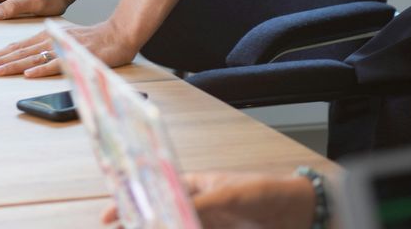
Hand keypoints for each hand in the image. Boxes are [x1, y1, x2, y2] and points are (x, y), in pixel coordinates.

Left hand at [0, 19, 139, 77]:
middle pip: (19, 52)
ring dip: (12, 65)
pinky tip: (28, 74)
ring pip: (32, 58)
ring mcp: (61, 48)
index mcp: (46, 36)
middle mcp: (49, 40)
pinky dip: (41, 68)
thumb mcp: (62, 40)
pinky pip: (55, 64)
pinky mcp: (74, 56)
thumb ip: (47, 48)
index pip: (18, 46)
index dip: (0, 54)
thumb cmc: (91, 40)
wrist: (116, 35)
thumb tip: (29, 61)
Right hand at [102, 171, 316, 228]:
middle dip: (139, 224)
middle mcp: (195, 206)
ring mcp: (206, 225)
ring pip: (173, 228)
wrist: (299, 213)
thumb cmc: (266, 191)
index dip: (131, 201)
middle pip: (158, 217)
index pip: (153, 191)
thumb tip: (176, 216)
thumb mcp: (230, 194)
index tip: (111, 215)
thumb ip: (202, 205)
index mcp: (192, 185)